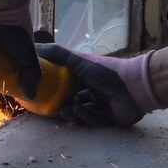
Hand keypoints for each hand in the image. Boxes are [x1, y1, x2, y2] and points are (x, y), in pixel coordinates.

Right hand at [35, 44, 165, 126]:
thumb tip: (33, 46)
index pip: (66, 85)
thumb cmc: (105, 70)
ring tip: (68, 110)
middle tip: (53, 110)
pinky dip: (87, 116)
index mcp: (85, 77)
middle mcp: (93, 90)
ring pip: (81, 113)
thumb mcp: (77, 59)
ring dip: (73, 113)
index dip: (54, 91)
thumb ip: (56, 53)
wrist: (133, 86)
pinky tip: (85, 110)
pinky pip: (93, 121)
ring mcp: (102, 104)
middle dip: (62, 107)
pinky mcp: (109, 118)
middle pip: (72, 101)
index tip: (42, 95)